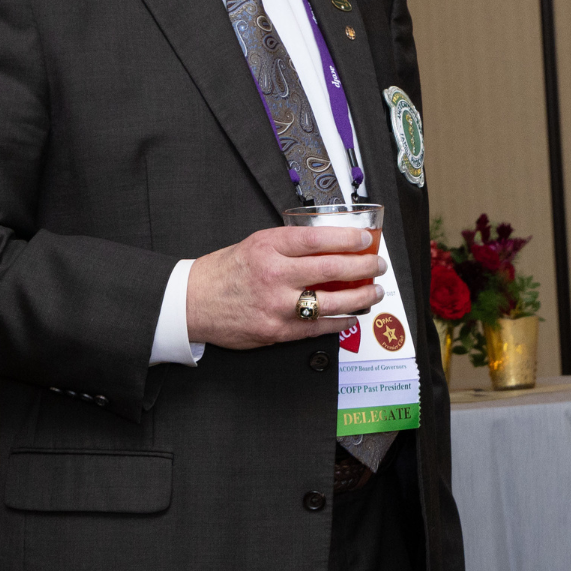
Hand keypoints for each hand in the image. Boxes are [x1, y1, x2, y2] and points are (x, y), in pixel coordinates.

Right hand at [186, 225, 386, 349]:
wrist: (193, 302)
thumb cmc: (228, 271)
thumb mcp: (258, 244)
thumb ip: (292, 244)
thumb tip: (334, 245)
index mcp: (269, 247)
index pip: (318, 240)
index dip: (348, 240)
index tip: (366, 240)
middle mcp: (275, 275)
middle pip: (331, 270)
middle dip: (363, 268)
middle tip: (377, 265)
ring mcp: (277, 306)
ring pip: (331, 302)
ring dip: (360, 298)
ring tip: (374, 292)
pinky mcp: (277, 331)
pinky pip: (317, 328)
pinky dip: (340, 322)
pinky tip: (352, 315)